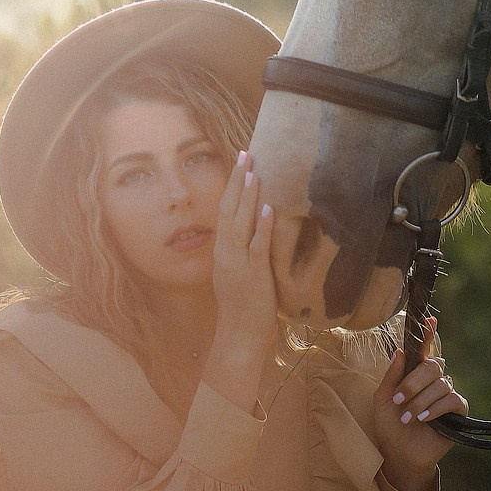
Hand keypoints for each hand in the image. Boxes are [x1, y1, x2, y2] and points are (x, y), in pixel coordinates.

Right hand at [205, 152, 276, 409]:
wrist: (239, 337)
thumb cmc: (244, 308)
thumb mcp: (241, 273)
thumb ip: (246, 250)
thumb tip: (259, 227)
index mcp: (223, 252)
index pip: (226, 212)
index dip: (233, 186)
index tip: (241, 163)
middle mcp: (226, 253)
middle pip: (229, 210)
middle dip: (238, 181)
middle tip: (246, 154)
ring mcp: (238, 264)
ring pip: (240, 224)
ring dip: (247, 197)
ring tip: (254, 172)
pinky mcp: (252, 276)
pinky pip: (256, 247)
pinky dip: (261, 227)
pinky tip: (267, 208)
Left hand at [372, 316, 467, 490]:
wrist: (399, 453)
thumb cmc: (389, 425)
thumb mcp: (383, 399)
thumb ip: (392, 376)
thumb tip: (400, 351)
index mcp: (414, 374)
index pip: (424, 350)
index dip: (428, 334)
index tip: (430, 320)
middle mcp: (433, 381)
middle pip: (433, 365)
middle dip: (413, 382)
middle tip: (400, 399)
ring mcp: (446, 395)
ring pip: (440, 383)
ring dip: (420, 400)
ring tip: (408, 417)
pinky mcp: (457, 412)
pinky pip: (452, 399)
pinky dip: (435, 408)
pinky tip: (424, 419)